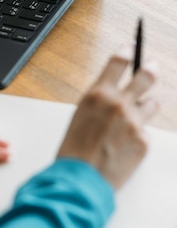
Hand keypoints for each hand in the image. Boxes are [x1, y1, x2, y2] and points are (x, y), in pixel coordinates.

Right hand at [57, 49, 157, 188]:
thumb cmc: (74, 150)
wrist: (80, 179)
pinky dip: (138, 136)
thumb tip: (115, 97)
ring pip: (152, 103)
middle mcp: (118, 103)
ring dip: (146, 105)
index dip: (127, 51)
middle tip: (153, 67)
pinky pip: (146, 132)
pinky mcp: (143, 141)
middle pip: (145, 76)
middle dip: (150, 70)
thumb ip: (99, 103)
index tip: (131, 48)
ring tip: (137, 114)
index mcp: (98, 94)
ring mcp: (134, 122)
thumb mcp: (81, 116)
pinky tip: (125, 146)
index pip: (118, 62)